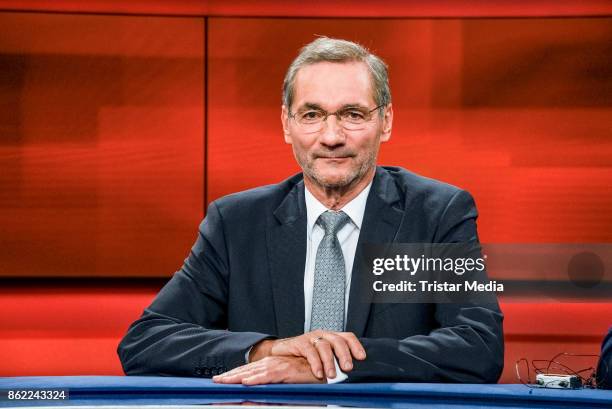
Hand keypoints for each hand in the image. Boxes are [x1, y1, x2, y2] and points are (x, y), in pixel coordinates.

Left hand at [213, 356, 325, 384]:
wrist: (324, 369)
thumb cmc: (306, 375)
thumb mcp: (284, 380)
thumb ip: (271, 383)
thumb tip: (255, 391)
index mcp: (270, 364)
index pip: (247, 370)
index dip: (233, 374)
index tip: (219, 379)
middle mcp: (271, 363)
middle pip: (247, 370)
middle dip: (230, 375)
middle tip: (216, 380)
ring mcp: (278, 366)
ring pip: (254, 372)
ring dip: (238, 377)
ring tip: (225, 381)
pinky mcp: (286, 371)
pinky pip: (269, 376)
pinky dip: (257, 379)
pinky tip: (247, 382)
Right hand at [249, 330, 365, 378]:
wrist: (280, 353)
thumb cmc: (303, 357)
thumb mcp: (321, 358)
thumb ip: (334, 362)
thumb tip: (348, 374)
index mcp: (331, 338)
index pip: (347, 337)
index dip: (356, 346)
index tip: (362, 358)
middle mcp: (323, 335)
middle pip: (338, 341)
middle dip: (344, 355)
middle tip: (348, 368)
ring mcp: (311, 338)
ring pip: (325, 346)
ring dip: (330, 362)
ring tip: (331, 375)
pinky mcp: (300, 343)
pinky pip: (310, 352)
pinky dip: (316, 364)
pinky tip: (318, 373)